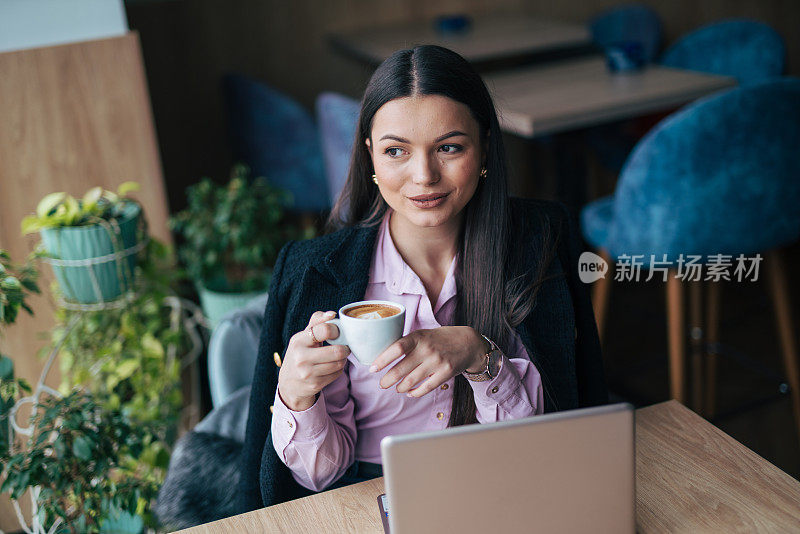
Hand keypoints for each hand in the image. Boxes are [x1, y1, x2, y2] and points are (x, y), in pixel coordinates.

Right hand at [277, 311, 350, 410]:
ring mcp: (308, 373)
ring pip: (339, 363)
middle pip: (337, 351)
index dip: (336, 330)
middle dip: (345, 348)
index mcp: (298, 341)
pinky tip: (332, 367)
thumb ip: (317, 321)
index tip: (337, 333)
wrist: (288, 383)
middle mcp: (301, 357)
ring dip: (343, 359)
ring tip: (338, 356)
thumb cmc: (299, 354)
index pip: (324, 330)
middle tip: (344, 347)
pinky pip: (337, 374)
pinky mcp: (315, 384)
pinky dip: (338, 370)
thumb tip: (332, 314)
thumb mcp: (303, 336)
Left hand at [369, 326, 486, 397]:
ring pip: (412, 381)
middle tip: (382, 384)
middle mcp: (427, 349)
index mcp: (418, 337)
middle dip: (388, 380)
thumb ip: (407, 344)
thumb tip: (382, 357)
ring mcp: (437, 361)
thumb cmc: (439, 339)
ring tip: (397, 388)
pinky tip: (410, 393)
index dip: (382, 360)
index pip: (396, 348)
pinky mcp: (446, 372)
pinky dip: (415, 393)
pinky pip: (426, 387)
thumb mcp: (423, 334)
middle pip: (401, 369)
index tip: (372, 369)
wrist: (468, 343)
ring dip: (401, 387)